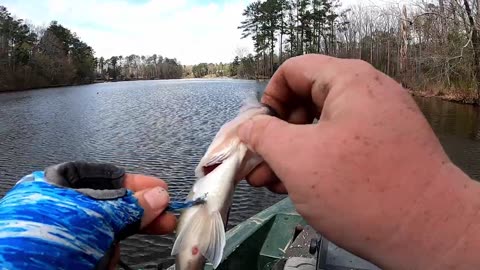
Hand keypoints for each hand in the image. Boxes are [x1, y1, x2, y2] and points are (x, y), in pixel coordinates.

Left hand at [0, 161, 175, 268]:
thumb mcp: (92, 216)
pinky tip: (103, 264)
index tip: (160, 191)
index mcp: (57, 186)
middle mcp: (63, 209)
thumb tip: (157, 196)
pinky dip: (109, 259)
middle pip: (113, 205)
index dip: (137, 183)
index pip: (107, 177)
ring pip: (110, 232)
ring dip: (119, 241)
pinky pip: (103, 252)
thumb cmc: (37, 244)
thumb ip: (129, 206)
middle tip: (163, 220)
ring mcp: (68, 235)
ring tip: (111, 252)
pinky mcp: (74, 257)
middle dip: (138, 215)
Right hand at [238, 54, 479, 268]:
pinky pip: (340, 145)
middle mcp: (368, 94)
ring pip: (321, 127)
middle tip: (258, 165)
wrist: (429, 234)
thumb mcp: (296, 158)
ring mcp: (379, 122)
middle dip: (275, 134)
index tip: (258, 133)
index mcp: (349, 81)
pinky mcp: (385, 148)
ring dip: (291, 153)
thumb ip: (261, 135)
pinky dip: (316, 161)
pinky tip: (297, 187)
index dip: (267, 99)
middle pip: (305, 100)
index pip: (292, 70)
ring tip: (271, 183)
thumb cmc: (361, 190)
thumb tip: (246, 126)